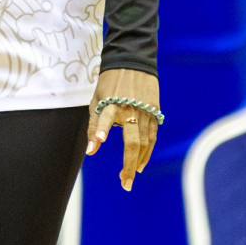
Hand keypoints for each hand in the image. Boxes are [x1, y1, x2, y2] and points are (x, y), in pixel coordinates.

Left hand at [85, 68, 159, 190]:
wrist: (132, 61)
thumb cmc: (109, 84)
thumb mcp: (97, 99)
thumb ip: (94, 125)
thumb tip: (91, 151)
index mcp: (112, 103)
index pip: (106, 117)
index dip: (103, 129)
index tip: (100, 141)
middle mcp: (130, 108)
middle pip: (133, 141)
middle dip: (128, 164)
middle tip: (124, 183)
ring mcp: (145, 110)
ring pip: (145, 142)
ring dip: (138, 161)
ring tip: (129, 176)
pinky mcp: (155, 110)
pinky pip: (152, 135)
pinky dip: (148, 151)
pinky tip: (140, 162)